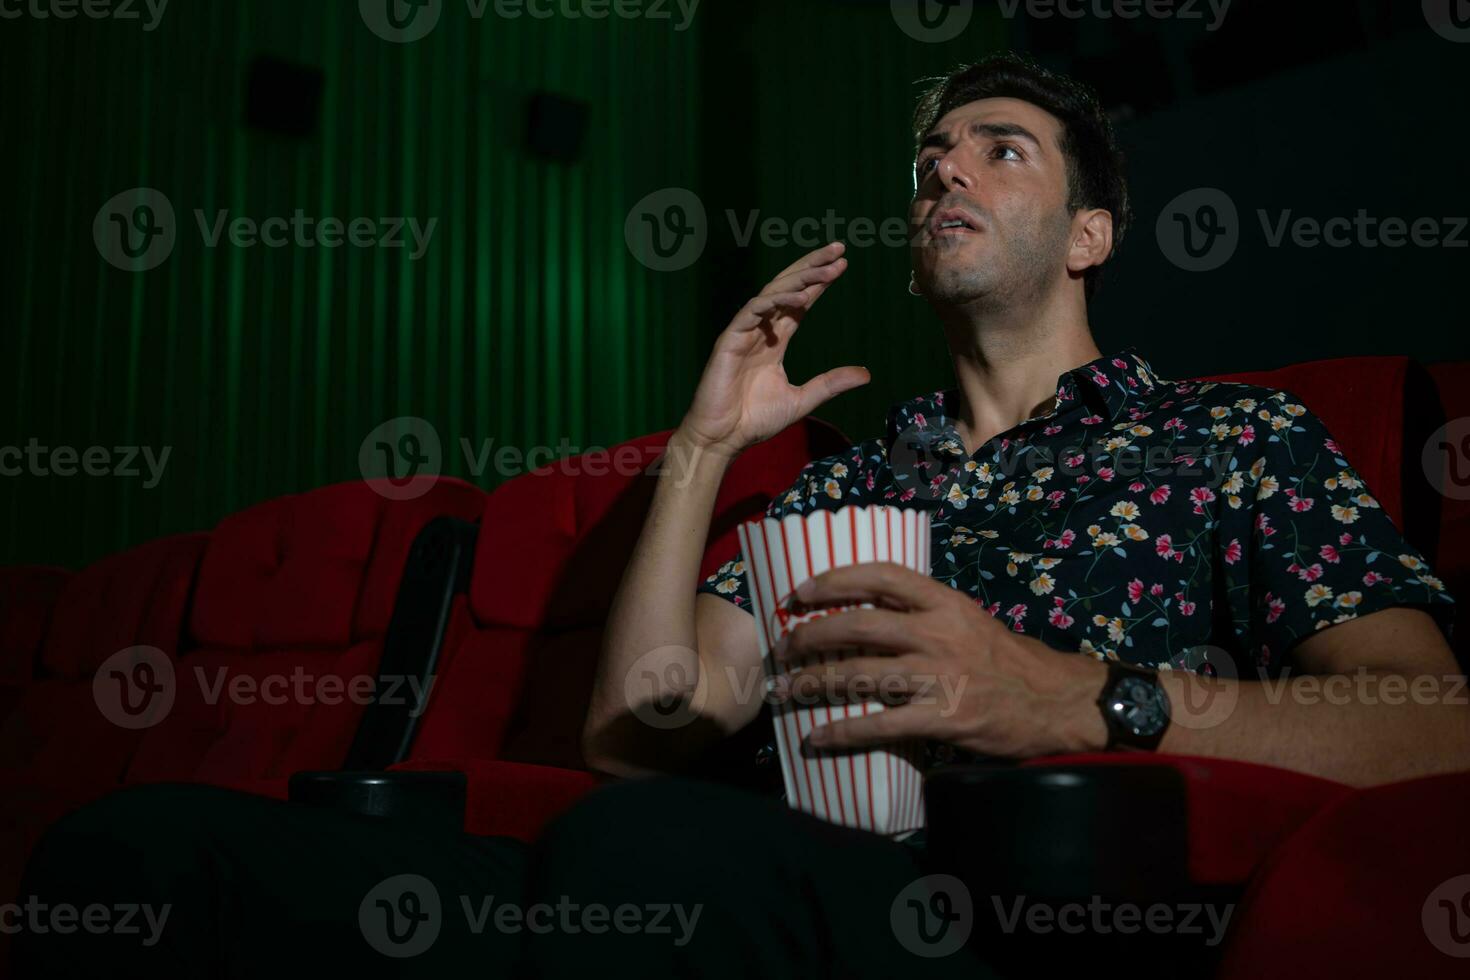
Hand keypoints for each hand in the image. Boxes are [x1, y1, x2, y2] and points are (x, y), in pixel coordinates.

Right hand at [678, 241, 869, 457]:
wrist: (723, 438)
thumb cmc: (754, 421)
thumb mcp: (802, 400)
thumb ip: (830, 383)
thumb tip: (866, 374)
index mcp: (774, 341)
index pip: (799, 303)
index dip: (819, 283)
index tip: (841, 265)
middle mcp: (760, 330)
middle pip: (788, 288)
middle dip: (812, 267)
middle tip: (838, 249)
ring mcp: (744, 332)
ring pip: (773, 292)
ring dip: (800, 277)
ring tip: (827, 266)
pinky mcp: (730, 339)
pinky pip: (754, 310)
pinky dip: (775, 300)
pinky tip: (799, 295)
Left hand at [769, 562, 1108, 758]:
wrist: (1060, 703)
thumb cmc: (1012, 662)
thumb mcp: (972, 621)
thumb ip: (927, 615)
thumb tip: (872, 614)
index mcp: (946, 603)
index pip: (882, 576)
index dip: (836, 579)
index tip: (801, 591)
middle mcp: (939, 633)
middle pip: (859, 625)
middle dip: (811, 634)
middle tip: (783, 646)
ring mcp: (940, 677)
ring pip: (860, 674)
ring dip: (813, 683)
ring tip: (783, 691)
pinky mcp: (943, 719)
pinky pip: (879, 725)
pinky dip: (842, 731)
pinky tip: (816, 737)